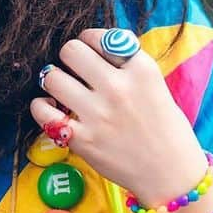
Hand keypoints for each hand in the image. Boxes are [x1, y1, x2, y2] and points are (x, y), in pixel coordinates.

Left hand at [30, 28, 205, 206]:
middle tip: (74, 71)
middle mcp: (118, 87)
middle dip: (69, 58)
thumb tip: (96, 45)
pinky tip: (50, 109)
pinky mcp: (82, 140)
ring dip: (53, 80)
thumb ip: (128, 65)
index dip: (89, 43)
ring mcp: (98, 114)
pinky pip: (42, 112)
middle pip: (70, 50)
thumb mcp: (156, 86)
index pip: (97, 36)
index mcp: (141, 70)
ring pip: (51, 77)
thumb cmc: (166, 130)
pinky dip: (41, 107)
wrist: (171, 176)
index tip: (90, 54)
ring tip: (61, 90)